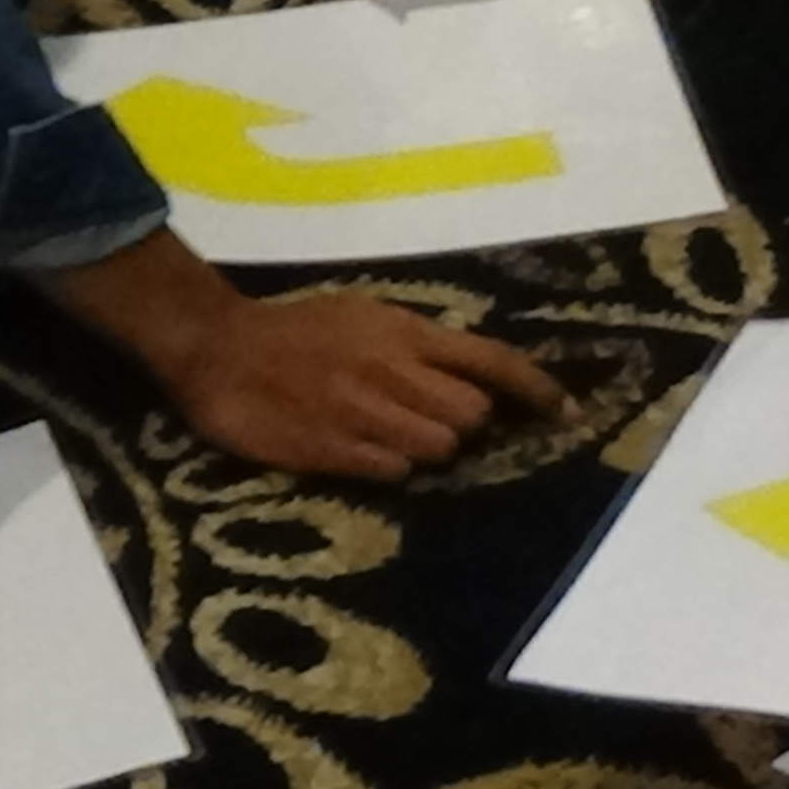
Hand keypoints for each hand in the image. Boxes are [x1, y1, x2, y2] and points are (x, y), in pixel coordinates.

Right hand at [38, 233, 571, 479]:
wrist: (218, 347)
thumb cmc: (295, 332)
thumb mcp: (364, 318)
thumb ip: (416, 347)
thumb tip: (473, 380)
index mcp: (403, 332)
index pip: (491, 361)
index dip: (537, 390)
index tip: (569, 415)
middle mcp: (391, 369)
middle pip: (470, 416)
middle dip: (464, 427)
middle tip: (428, 422)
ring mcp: (361, 410)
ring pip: (437, 449)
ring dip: (427, 451)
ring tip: (388, 436)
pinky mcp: (329, 448)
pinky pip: (391, 470)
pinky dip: (389, 468)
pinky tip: (362, 453)